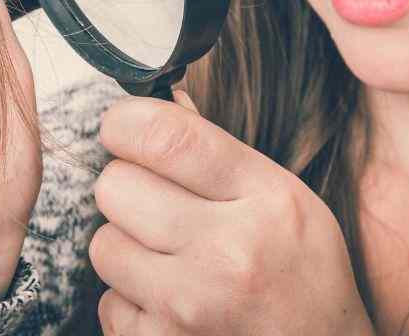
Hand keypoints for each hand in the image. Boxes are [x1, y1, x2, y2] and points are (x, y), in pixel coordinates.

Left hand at [89, 90, 373, 334]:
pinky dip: (131, 299)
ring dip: (127, 244)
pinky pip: (108, 303)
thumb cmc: (304, 273)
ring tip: (167, 254)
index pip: (166, 137)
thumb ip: (220, 153)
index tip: (123, 127)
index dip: (126, 122)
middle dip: (127, 186)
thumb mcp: (285, 198)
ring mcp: (190, 306)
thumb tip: (159, 102)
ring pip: (104, 244)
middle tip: (156, 200)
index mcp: (265, 200)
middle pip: (116, 186)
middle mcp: (226, 252)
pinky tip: (169, 299)